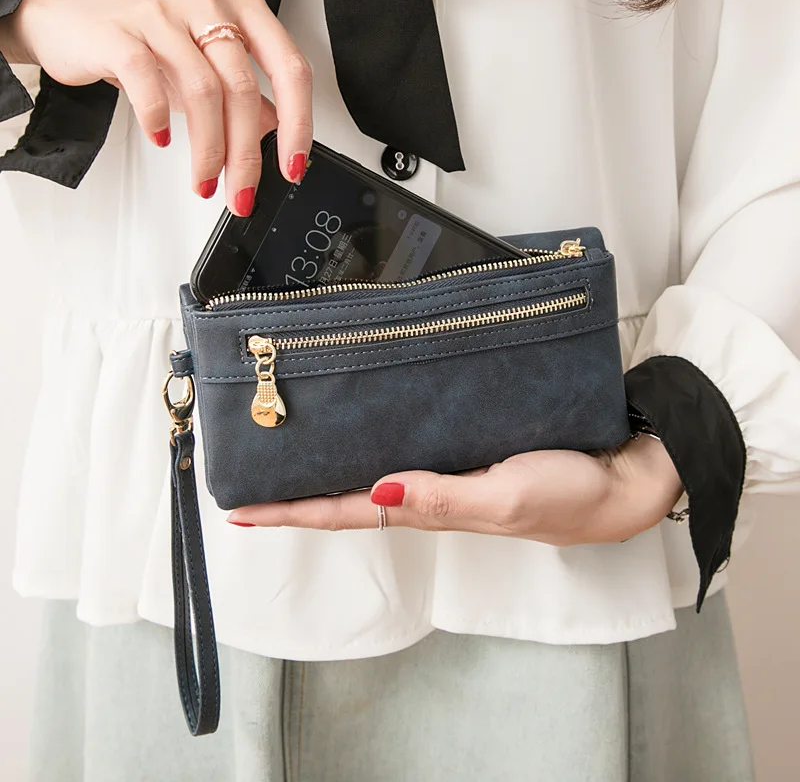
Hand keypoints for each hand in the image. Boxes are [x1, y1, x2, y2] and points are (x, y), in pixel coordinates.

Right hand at [7, 0, 311, 212]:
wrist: (69, 22)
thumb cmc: (145, 42)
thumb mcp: (206, 67)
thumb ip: (243, 95)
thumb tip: (275, 132)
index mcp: (241, 6)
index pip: (290, 69)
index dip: (297, 124)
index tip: (293, 165)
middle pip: (243, 89)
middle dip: (245, 155)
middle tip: (242, 193)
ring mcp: (162, 10)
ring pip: (203, 92)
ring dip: (207, 151)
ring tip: (203, 180)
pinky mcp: (119, 29)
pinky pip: (149, 82)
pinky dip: (159, 119)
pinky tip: (162, 139)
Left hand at [232, 435, 683, 545]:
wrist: (621, 484)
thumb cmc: (569, 495)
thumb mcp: (505, 498)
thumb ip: (443, 498)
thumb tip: (377, 491)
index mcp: (432, 509)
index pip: (347, 513)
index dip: (294, 512)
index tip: (244, 511)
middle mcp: (430, 495)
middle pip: (348, 499)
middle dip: (297, 495)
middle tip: (250, 481)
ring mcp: (448, 475)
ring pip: (373, 475)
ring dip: (329, 472)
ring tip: (290, 456)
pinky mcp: (468, 453)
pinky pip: (408, 451)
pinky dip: (375, 446)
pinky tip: (365, 431)